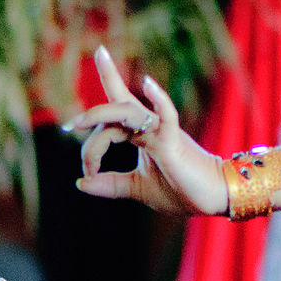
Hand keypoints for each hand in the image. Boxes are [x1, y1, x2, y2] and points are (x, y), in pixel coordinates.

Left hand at [67, 46, 227, 215]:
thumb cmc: (181, 190)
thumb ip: (110, 184)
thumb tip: (80, 182)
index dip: (91, 136)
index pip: (111, 120)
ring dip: (101, 114)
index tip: (81, 159)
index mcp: (140, 135)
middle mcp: (148, 127)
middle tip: (69, 126)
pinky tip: (148, 83)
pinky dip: (158, 98)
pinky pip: (166, 114)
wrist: (211, 198)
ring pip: (127, 112)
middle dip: (90, 113)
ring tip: (78, 123)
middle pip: (115, 109)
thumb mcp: (137, 188)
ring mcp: (161, 130)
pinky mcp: (174, 140)